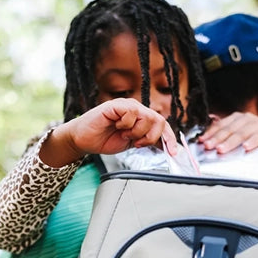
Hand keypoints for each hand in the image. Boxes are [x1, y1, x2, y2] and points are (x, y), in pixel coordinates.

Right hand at [40, 100, 178, 166]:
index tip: (173, 152)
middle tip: (136, 143)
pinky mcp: (116, 105)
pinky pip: (132, 112)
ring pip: (147, 117)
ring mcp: (127, 106)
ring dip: (137, 132)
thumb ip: (148, 141)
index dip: (169, 138)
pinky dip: (126, 124)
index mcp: (142, 119)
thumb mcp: (132, 143)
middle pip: (159, 121)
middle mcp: (137, 110)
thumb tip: (166, 147)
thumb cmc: (104, 140)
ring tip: (124, 134)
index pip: (162, 125)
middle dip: (150, 137)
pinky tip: (117, 126)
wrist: (84, 140)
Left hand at [197, 112, 257, 154]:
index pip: (221, 125)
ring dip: (230, 142)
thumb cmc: (254, 136)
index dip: (210, 133)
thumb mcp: (239, 133)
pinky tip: (246, 147)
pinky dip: (251, 142)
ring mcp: (257, 124)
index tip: (202, 141)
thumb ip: (225, 134)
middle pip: (229, 129)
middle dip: (217, 138)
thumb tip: (205, 140)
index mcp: (236, 118)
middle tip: (208, 146)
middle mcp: (245, 119)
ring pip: (241, 133)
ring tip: (221, 149)